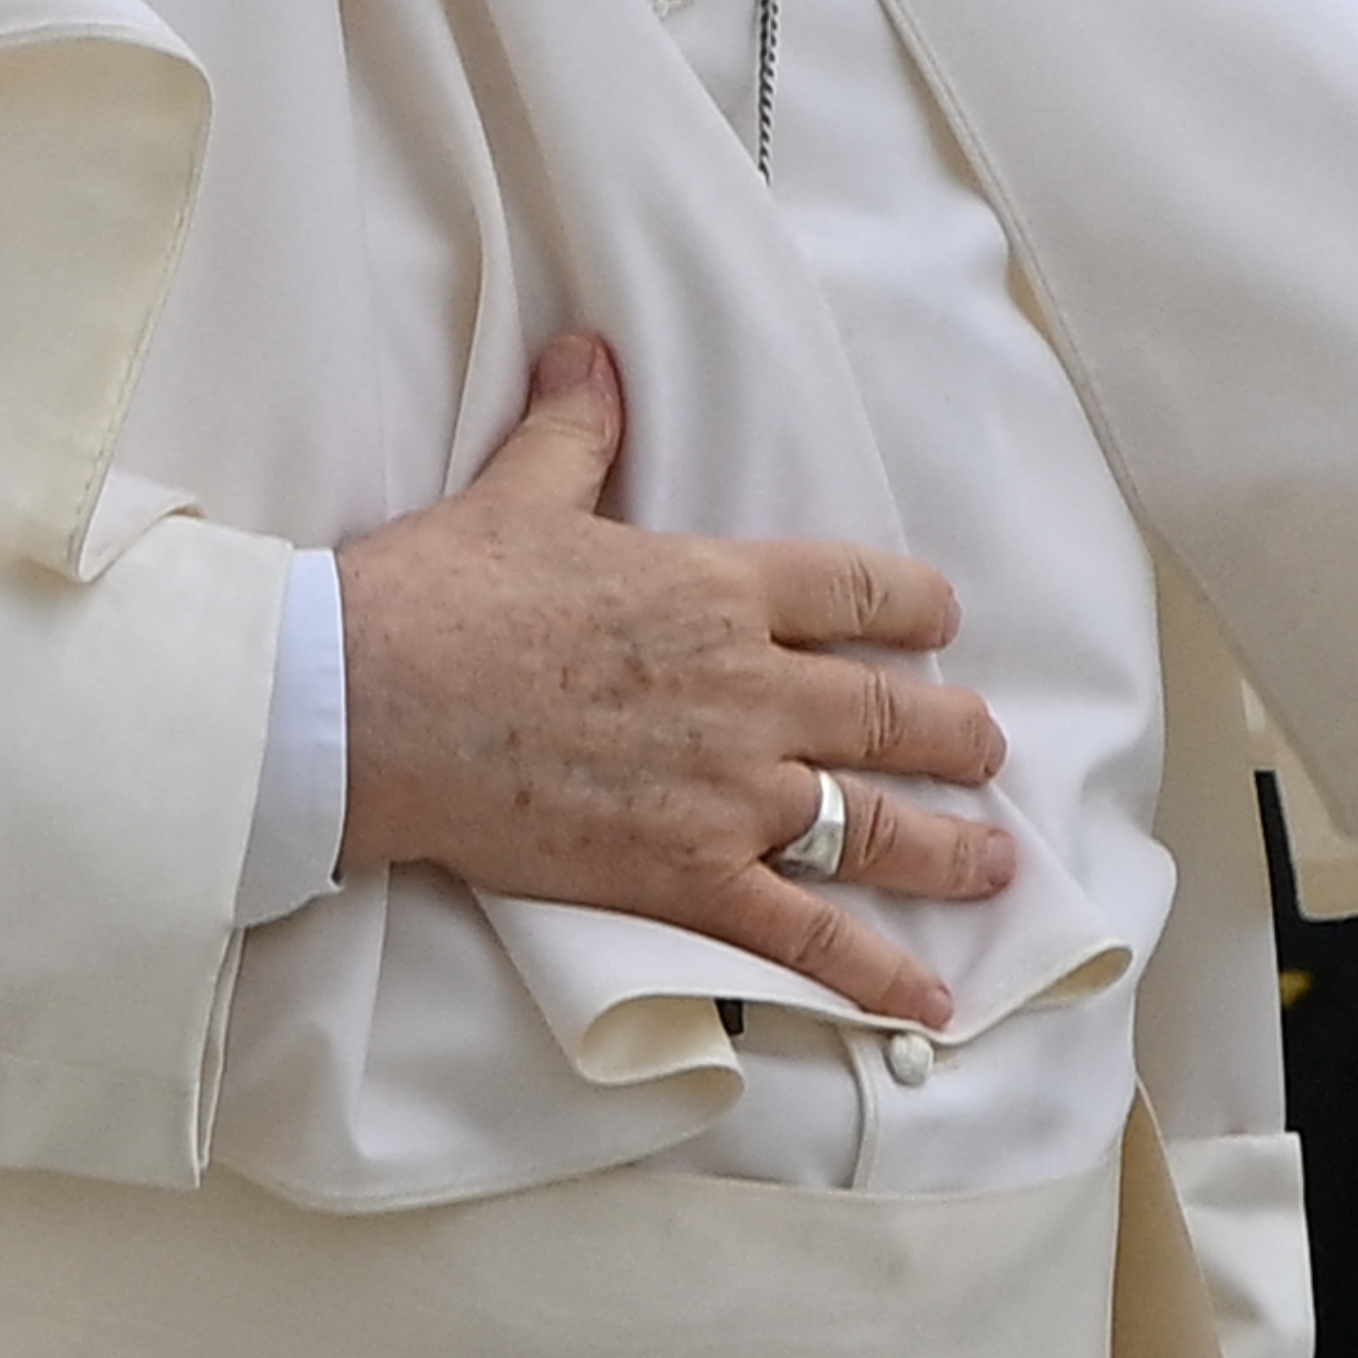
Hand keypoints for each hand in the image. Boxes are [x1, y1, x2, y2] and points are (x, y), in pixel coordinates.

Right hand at [333, 330, 1014, 1026]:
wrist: (364, 705)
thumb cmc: (438, 597)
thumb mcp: (519, 493)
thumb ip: (575, 429)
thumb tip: (589, 354)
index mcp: (719, 589)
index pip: (860, 592)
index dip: (915, 607)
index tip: (942, 622)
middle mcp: (749, 690)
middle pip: (890, 713)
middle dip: (954, 735)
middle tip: (989, 750)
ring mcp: (726, 791)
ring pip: (872, 822)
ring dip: (946, 848)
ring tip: (993, 865)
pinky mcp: (683, 876)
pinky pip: (804, 932)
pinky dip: (876, 971)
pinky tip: (931, 1003)